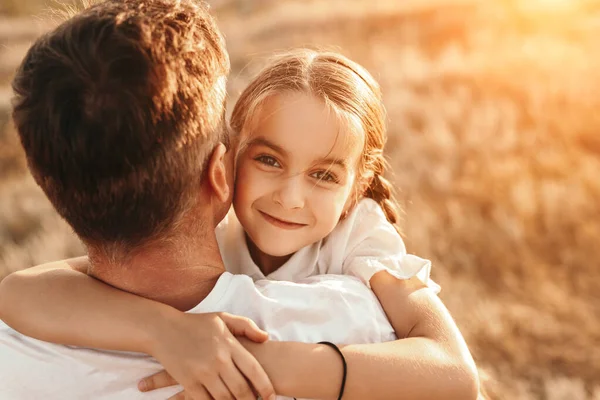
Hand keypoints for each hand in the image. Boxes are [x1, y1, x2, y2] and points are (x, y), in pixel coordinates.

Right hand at [140, 311, 275, 399]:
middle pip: (242, 390)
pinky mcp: (188, 382)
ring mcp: (202, 372)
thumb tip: (266, 338)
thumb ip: (246, 327)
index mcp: (229, 345)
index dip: (266, 387)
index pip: (254, 370)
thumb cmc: (196, 323)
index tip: (271, 397)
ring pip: (225, 399)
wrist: (163, 329)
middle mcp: (218, 360)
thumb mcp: (223, 318)